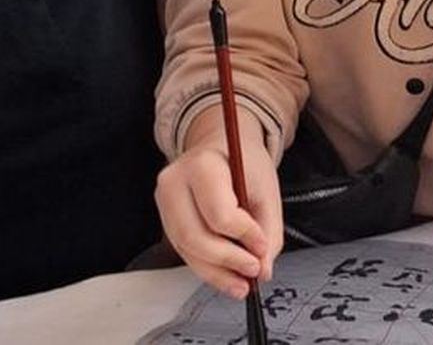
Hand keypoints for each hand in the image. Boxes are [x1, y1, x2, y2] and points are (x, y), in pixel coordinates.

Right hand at [154, 108, 283, 298]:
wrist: (219, 147)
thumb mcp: (266, 189)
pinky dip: (207, 268)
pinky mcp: (165, 219)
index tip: (262, 247)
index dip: (244, 236)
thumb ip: (268, 231)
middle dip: (227, 261)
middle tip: (254, 271)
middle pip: (195, 236)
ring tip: (242, 284)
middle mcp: (174, 183)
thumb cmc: (244, 163)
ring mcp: (164, 202)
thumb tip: (262, 270)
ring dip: (216, 272)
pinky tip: (227, 276)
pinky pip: (184, 251)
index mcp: (202, 165)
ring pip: (186, 249)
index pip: (219, 213)